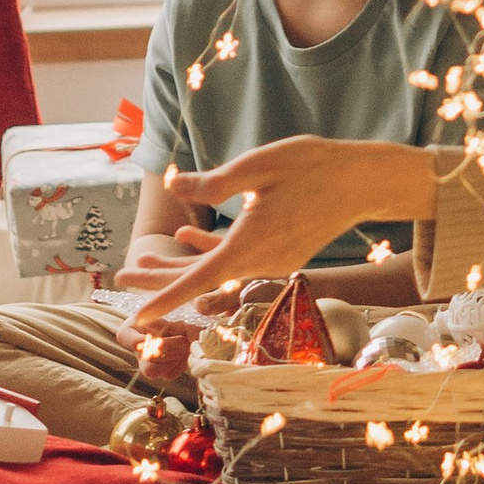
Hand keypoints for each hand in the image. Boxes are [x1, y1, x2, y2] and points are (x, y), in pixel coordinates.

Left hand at [111, 134, 424, 321]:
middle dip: (159, 280)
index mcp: (252, 243)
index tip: (136, 319)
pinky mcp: (280, 252)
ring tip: (143, 260)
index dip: (164, 297)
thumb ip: (214, 180)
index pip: (199, 278)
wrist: (364, 182)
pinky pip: (235, 258)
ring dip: (179, 267)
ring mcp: (272, 260)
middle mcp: (261, 261)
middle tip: (120, 276)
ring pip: (215, 270)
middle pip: (200, 278)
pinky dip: (208, 251)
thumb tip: (174, 185)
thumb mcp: (258, 165)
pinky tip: (185, 236)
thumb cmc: (314, 166)